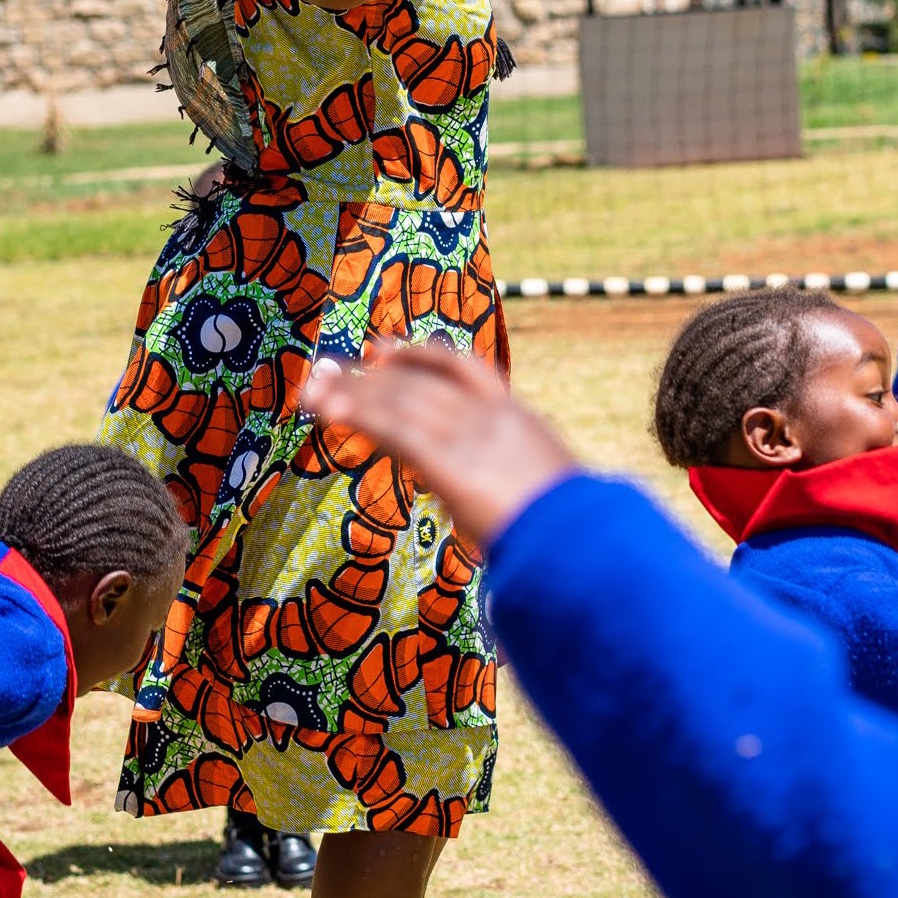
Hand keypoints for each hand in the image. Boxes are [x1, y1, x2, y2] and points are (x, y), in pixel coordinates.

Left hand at [300, 342, 577, 550]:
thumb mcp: (540, 491)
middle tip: (324, 372)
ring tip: (312, 391)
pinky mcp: (450, 463)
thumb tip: (469, 495)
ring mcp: (471, 437)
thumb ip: (503, 480)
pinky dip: (359, 415)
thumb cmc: (569, 534)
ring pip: (400, 400)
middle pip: (418, 381)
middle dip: (367, 376)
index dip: (415, 354)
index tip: (380, 349)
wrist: (584, 548)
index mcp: (516, 416)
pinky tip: (330, 411)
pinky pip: (395, 429)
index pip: (460, 367)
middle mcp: (490, 416)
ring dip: (351, 393)